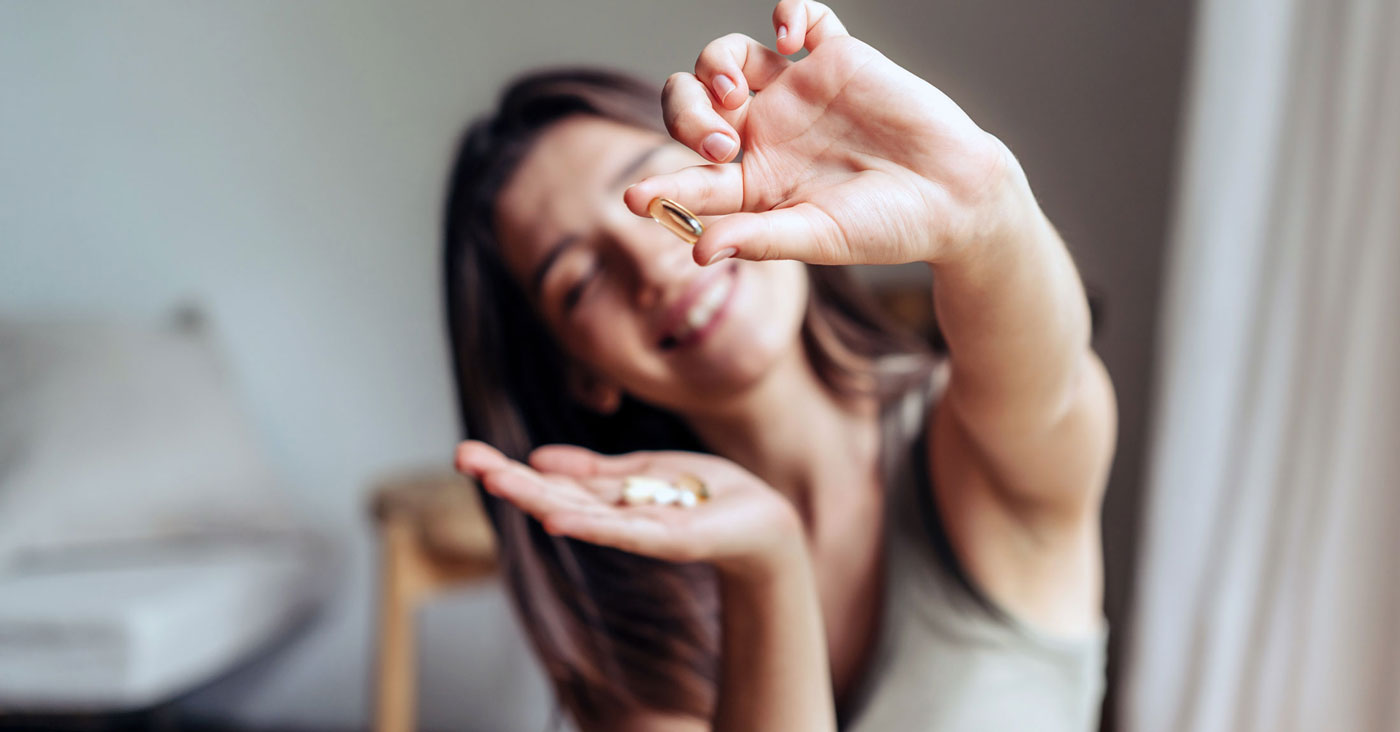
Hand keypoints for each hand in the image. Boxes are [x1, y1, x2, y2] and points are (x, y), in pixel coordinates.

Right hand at [454, 441, 804, 578]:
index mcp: (608, 497)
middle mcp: (614, 516)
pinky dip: (588, 523)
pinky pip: (622, 531)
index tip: (466, 453)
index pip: (549, 481)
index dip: (509, 467)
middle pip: (552, 494)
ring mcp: (638, 530)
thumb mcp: (645, 471)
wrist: (763, 521)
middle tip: (461, 457)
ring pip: (578, 511)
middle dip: (507, 477)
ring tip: (495, 480)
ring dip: (535, 496)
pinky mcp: (669, 539)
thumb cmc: (708, 495)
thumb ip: (595, 469)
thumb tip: (539, 458)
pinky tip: (554, 516)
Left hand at [624, 0, 1025, 267]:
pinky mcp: (836, 58)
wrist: (954, 198)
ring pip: (728, 57)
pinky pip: (802, 18)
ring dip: (715, 65)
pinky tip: (791, 34)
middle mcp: (764, 132)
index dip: (660, 186)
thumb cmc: (887, 227)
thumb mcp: (818, 238)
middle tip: (719, 144)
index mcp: (752, 182)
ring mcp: (797, 92)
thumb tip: (697, 253)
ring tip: (736, 92)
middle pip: (693, 104)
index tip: (633, 199)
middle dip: (686, 115)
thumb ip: (758, 239)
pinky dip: (789, 12)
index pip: (691, 177)